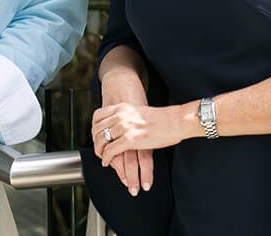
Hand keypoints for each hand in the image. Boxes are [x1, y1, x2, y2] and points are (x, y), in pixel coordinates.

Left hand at [95, 71, 154, 193]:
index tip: (96, 138)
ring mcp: (125, 126)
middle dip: (95, 143)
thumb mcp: (140, 112)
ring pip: (101, 141)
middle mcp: (121, 115)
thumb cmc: (163, 118)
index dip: (94, 129)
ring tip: (103, 159)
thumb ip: (129, 116)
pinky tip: (107, 163)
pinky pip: (110, 150)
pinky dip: (106, 158)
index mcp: (123, 108)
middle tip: (98, 151)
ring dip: (100, 153)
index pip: (98, 117)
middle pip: (97, 130)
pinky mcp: (130, 139)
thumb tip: (125, 126)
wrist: (175, 120)